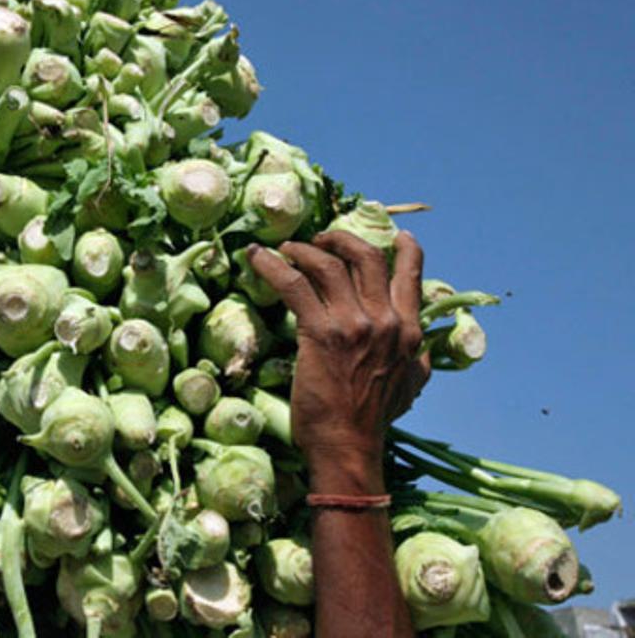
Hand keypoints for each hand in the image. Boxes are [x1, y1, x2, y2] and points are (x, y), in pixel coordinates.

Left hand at [248, 231, 428, 476]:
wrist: (347, 446)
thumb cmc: (373, 420)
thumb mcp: (410, 387)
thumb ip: (417, 362)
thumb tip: (423, 349)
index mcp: (409, 331)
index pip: (411, 275)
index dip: (405, 249)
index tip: (398, 235)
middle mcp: (385, 320)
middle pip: (366, 257)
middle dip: (340, 239)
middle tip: (321, 239)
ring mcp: (353, 324)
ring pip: (328, 264)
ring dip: (304, 249)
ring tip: (287, 248)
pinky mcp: (320, 331)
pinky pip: (292, 284)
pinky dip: (271, 266)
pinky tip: (256, 258)